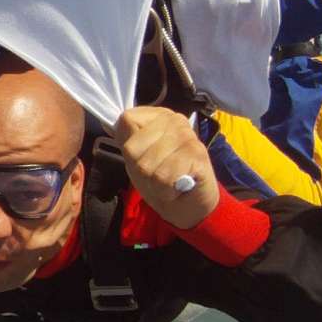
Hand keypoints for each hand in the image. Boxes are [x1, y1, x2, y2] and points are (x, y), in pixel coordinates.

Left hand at [112, 106, 217, 229]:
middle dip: (141, 170)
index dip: (129, 148)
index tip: (144, 157)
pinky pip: (164, 177)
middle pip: (133, 148)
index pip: (126, 121)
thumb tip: (123, 118)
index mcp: (158, 116)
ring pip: (147, 166)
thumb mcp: (137, 158)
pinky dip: (166, 190)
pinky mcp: (198, 155)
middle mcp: (175, 120)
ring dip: (154, 183)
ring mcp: (188, 136)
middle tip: (159, 173)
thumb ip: (128, 138)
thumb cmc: (162, 179)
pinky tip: (178, 186)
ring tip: (169, 180)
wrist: (189, 206)